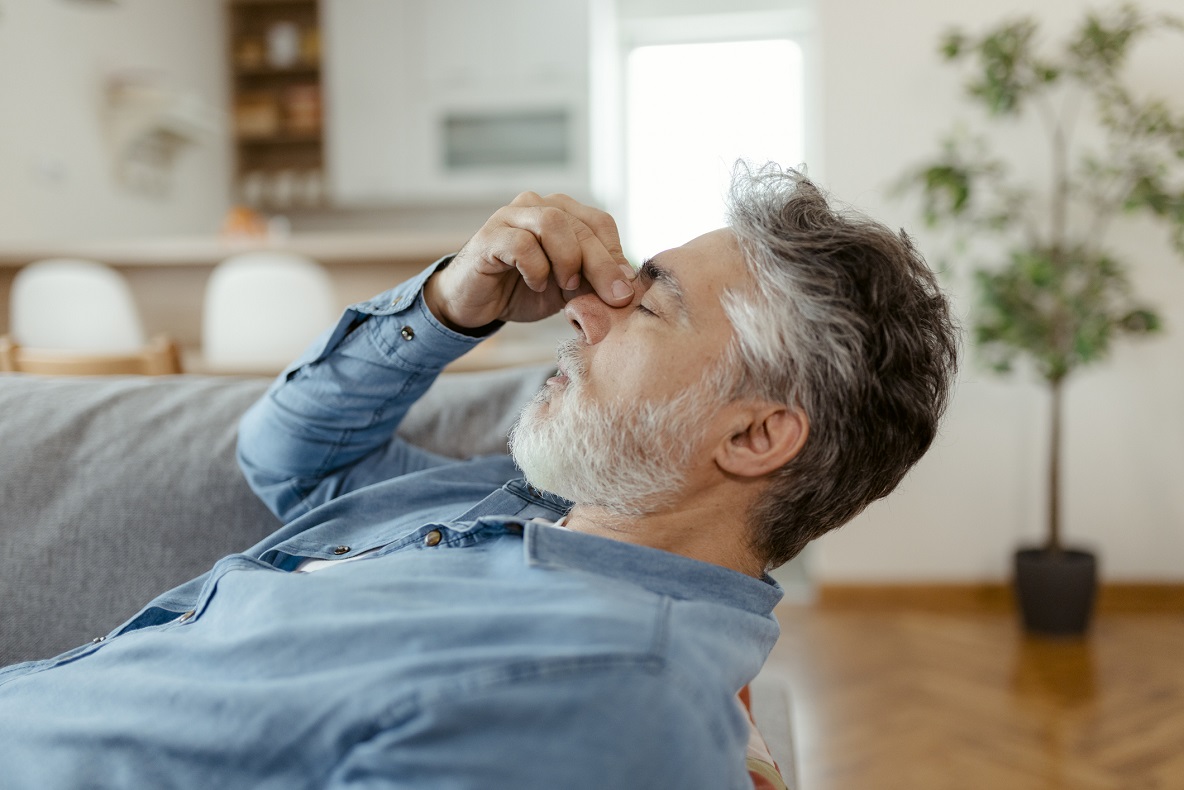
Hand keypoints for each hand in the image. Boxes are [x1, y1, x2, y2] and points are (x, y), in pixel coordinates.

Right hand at [423, 192, 635, 329]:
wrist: (477, 305)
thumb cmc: (524, 291)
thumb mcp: (568, 289)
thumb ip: (593, 281)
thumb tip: (627, 286)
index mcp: (561, 213)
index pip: (599, 223)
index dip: (616, 254)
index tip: (624, 287)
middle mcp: (536, 205)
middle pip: (581, 225)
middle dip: (602, 265)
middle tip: (613, 297)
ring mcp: (510, 216)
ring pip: (553, 224)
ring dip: (568, 260)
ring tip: (565, 285)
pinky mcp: (489, 236)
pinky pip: (522, 244)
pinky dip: (536, 269)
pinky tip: (535, 284)